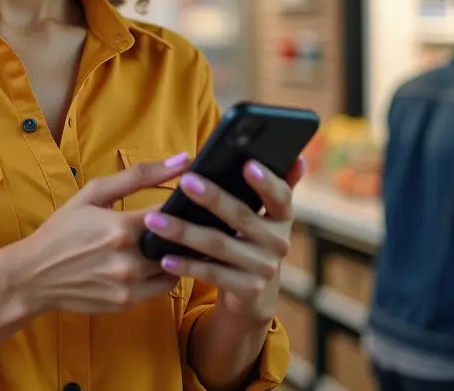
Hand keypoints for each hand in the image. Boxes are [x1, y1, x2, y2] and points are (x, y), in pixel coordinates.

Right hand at [7, 152, 191, 314]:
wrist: (34, 275)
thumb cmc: (63, 229)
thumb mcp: (93, 194)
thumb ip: (139, 176)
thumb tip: (183, 160)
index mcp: (122, 226)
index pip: (174, 212)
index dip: (183, 205)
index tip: (183, 201)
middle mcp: (130, 259)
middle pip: (179, 241)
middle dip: (180, 230)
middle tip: (177, 222)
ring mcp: (130, 284)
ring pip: (175, 265)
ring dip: (173, 253)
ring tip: (164, 242)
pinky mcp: (128, 302)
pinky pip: (164, 286)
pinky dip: (163, 272)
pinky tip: (151, 262)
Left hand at [140, 158, 303, 323]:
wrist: (253, 295)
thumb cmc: (249, 240)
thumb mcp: (264, 216)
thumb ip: (275, 188)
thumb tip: (297, 158)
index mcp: (283, 218)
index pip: (280, 196)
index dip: (266, 182)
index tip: (247, 164)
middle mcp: (279, 243)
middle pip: (242, 217)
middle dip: (213, 198)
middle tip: (185, 182)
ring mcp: (264, 268)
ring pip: (219, 245)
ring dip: (185, 231)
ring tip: (155, 220)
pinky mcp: (247, 290)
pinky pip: (212, 275)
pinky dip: (187, 266)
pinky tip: (164, 257)